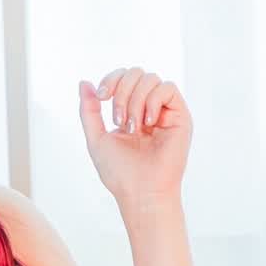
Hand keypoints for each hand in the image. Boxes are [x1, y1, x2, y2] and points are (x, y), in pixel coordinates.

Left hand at [78, 67, 192, 215]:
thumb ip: (89, 111)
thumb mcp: (96, 138)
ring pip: (151, 78)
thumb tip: (84, 82)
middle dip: (122, 91)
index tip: (102, 97)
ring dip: (135, 100)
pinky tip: (148, 123)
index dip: (111, 79)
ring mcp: (165, 112)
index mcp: (130, 111)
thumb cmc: (120, 172)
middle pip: (136, 72)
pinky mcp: (180, 117)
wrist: (140, 192)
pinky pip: (168, 88)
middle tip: (118, 120)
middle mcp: (149, 108)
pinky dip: (153, 101)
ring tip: (133, 127)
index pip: (123, 77)